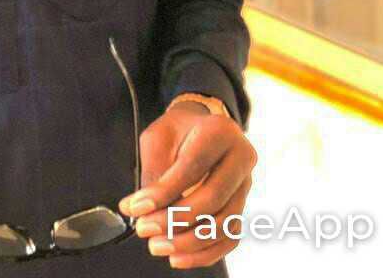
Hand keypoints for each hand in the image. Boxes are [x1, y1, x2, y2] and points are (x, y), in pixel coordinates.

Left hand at [118, 101, 256, 268]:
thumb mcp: (159, 138)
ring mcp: (246, 184)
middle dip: (175, 220)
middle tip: (144, 229)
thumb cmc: (178, 130)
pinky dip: (205, 252)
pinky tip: (179, 257)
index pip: (192, 168)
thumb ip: (153, 172)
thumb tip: (138, 211)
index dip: (164, 192)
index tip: (137, 208)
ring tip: (158, 246)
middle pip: (213, 198)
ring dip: (189, 242)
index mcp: (219, 131)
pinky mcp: (243, 205)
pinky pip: (230, 236)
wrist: (201, 125)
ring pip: (224, 223)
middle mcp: (240, 158)